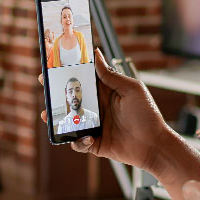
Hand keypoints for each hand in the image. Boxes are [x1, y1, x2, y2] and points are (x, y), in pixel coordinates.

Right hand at [39, 49, 171, 170]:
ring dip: (57, 118)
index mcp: (106, 92)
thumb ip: (111, 75)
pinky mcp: (94, 143)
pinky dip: (77, 141)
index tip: (53, 64)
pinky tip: (86, 138)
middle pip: (71, 98)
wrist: (154, 145)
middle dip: (55, 93)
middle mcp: (98, 107)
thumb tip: (96, 55)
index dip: (68, 72)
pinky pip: (78, 142)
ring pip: (69, 120)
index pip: (84, 79)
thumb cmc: (147, 115)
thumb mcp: (131, 90)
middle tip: (44, 85)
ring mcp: (95, 125)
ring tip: (48, 114)